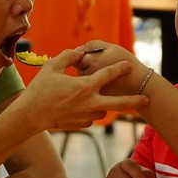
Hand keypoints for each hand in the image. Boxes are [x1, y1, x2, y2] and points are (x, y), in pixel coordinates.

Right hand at [20, 48, 147, 131]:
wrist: (30, 115)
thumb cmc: (40, 89)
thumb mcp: (52, 67)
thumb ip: (68, 57)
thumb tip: (79, 52)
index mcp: (84, 86)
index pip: (107, 75)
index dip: (119, 68)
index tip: (129, 65)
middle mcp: (89, 103)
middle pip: (118, 103)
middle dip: (134, 101)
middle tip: (146, 99)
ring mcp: (86, 116)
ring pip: (104, 111)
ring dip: (104, 105)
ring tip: (99, 99)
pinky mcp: (81, 125)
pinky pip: (91, 118)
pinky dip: (90, 113)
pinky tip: (82, 108)